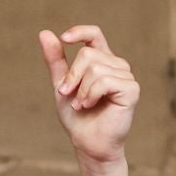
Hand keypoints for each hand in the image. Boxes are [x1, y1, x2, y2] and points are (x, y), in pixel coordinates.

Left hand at [39, 26, 138, 166]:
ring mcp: (126, 76)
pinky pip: (105, 81)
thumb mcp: (62, 84)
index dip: (80, 32)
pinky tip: (90, 105)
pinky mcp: (131, 89)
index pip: (94, 34)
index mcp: (102, 61)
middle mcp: (116, 65)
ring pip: (95, 68)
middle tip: (68, 95)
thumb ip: (56, 60)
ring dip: (81, 90)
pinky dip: (91, 95)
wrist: (88, 143)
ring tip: (81, 105)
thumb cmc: (77, 117)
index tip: (64, 39)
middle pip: (88, 53)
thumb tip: (44, 32)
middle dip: (72, 76)